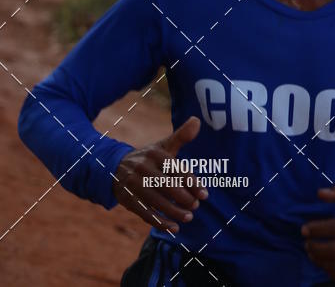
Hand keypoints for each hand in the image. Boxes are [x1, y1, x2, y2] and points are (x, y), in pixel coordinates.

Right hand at [113, 115, 207, 232]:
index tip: (205, 194)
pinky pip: (145, 213)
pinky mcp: (127, 200)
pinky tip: (174, 228)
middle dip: (184, 198)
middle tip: (196, 205)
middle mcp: (143, 168)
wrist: (114, 167)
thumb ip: (181, 136)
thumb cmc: (148, 158)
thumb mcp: (163, 145)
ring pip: (157, 201)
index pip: (176, 169)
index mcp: (154, 153)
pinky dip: (160, 222)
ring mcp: (133, 184)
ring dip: (174, 211)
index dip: (192, 182)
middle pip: (167, 186)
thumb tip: (197, 120)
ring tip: (189, 217)